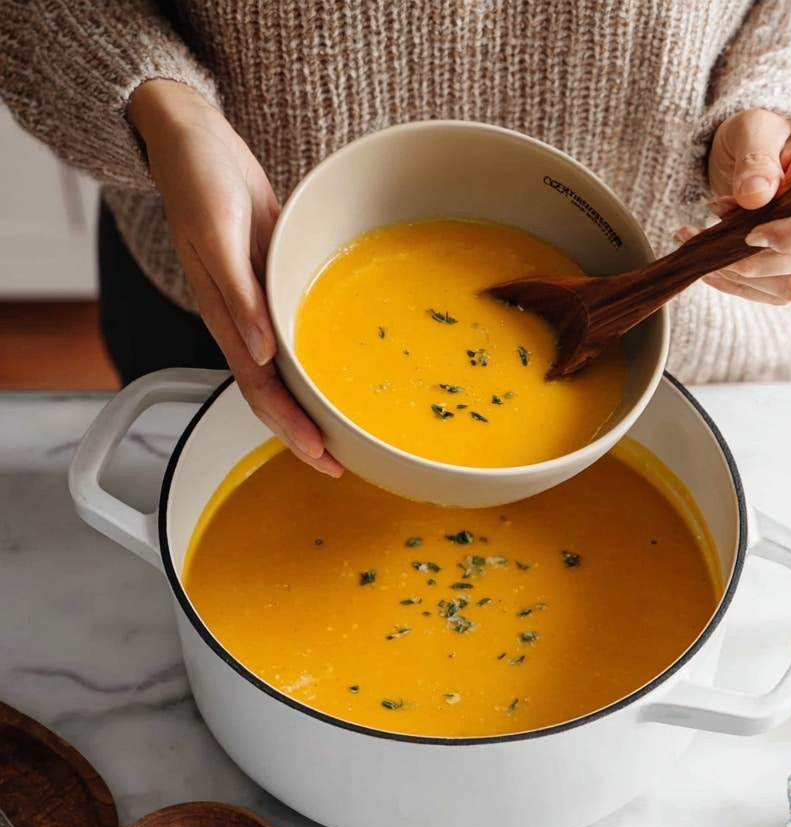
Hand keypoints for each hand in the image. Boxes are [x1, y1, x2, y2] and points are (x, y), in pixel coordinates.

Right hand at [127, 80, 341, 474]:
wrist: (193, 141)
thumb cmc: (199, 179)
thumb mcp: (218, 233)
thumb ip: (238, 296)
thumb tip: (261, 353)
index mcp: (225, 317)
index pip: (260, 391)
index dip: (290, 427)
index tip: (321, 455)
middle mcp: (241, 322)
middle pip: (273, 394)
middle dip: (303, 433)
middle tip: (340, 463)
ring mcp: (255, 306)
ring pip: (282, 373)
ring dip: (307, 406)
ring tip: (339, 433)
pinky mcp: (270, 284)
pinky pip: (291, 336)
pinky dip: (309, 364)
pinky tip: (331, 373)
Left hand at [677, 108, 790, 304]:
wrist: (761, 154)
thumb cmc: (767, 135)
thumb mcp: (756, 129)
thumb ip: (756, 158)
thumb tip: (755, 196)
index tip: (750, 234)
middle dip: (752, 259)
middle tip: (709, 238)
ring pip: (786, 286)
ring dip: (735, 272)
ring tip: (699, 241)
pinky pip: (767, 292)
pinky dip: (731, 282)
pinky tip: (706, 263)